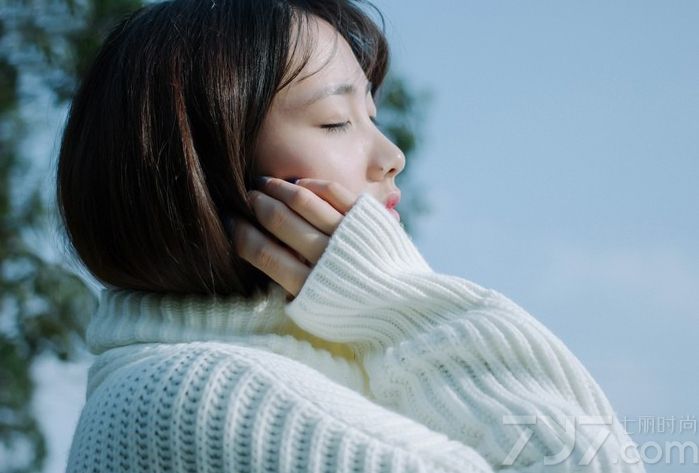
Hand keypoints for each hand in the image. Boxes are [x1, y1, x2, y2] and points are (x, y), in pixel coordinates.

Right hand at [230, 176, 357, 300]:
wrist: (403, 307)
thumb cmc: (353, 311)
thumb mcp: (316, 310)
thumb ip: (288, 286)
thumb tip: (260, 255)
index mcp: (308, 287)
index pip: (260, 251)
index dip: (239, 232)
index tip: (229, 220)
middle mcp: (326, 258)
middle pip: (278, 220)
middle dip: (255, 204)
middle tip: (246, 196)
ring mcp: (348, 235)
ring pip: (303, 201)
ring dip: (278, 187)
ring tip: (265, 182)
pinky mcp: (367, 218)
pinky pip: (333, 192)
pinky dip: (312, 184)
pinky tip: (299, 183)